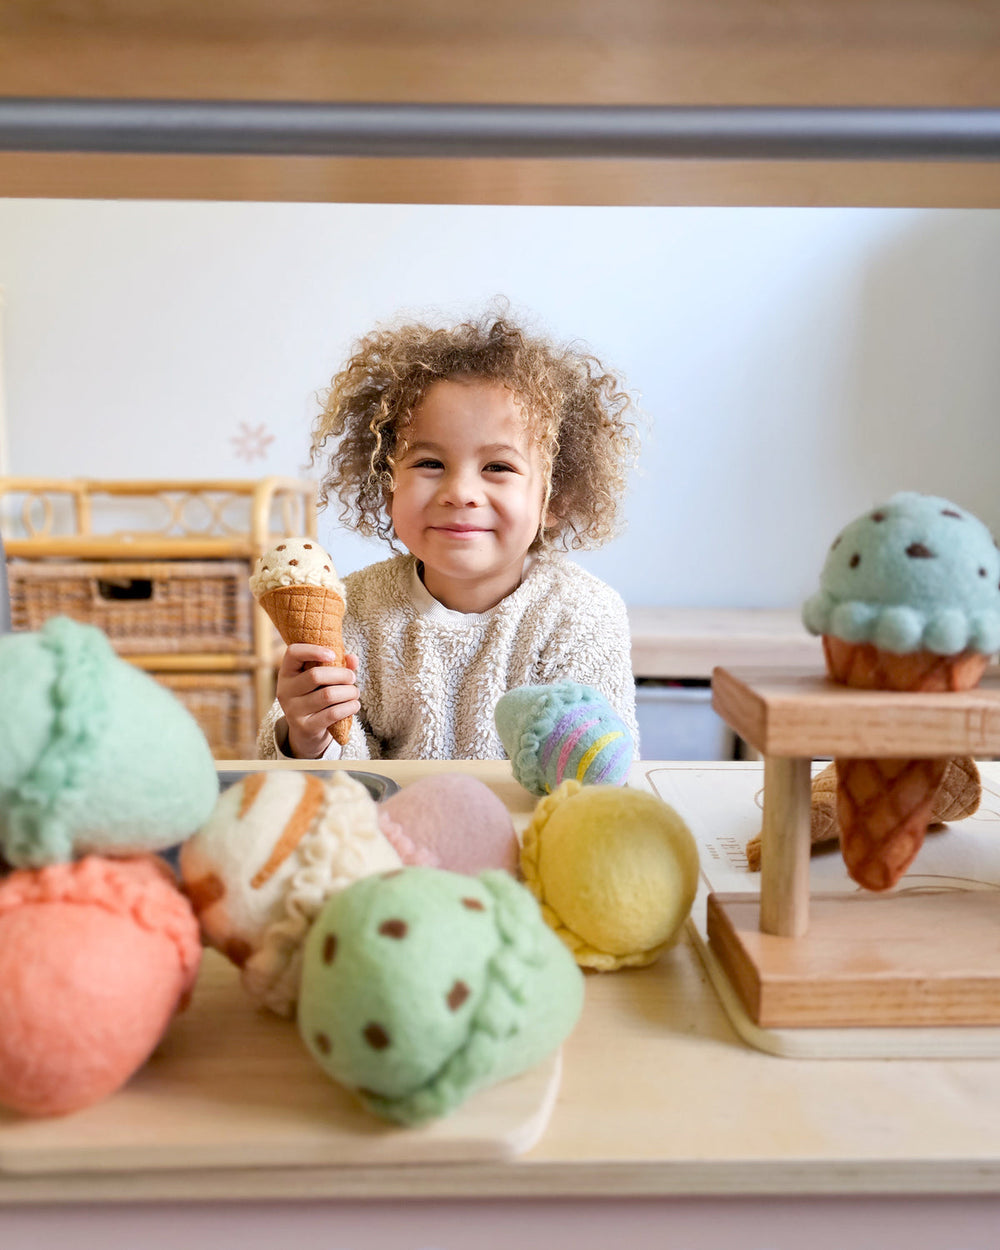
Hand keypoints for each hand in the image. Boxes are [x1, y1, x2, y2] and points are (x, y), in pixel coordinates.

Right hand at [276, 644, 359, 759]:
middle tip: (352, 678)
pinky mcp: (305, 727)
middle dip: (341, 675)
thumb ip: (337, 665)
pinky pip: (333, 713)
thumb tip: (353, 658)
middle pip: (315, 675)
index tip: (332, 655)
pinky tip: (354, 705)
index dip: (313, 650)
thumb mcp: (322, 680)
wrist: (306, 732)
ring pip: (328, 695)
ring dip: (349, 692)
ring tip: (355, 693)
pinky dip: (349, 707)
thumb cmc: (316, 697)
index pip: (293, 653)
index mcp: (286, 673)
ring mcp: (293, 710)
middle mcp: (285, 691)